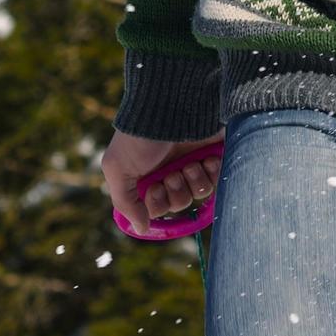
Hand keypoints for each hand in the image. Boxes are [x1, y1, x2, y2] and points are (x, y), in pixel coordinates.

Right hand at [103, 128, 223, 234]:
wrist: (170, 107)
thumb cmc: (140, 138)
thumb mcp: (118, 168)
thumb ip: (125, 203)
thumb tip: (141, 228)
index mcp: (147, 177)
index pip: (157, 208)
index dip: (157, 204)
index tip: (154, 188)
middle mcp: (170, 171)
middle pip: (179, 203)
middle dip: (176, 191)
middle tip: (172, 173)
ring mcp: (192, 163)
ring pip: (199, 193)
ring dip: (193, 181)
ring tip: (189, 164)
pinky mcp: (212, 154)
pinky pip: (218, 177)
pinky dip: (212, 171)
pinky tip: (205, 158)